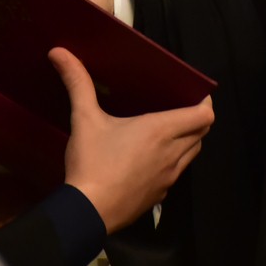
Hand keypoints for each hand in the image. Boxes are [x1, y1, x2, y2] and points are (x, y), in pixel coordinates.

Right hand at [50, 47, 212, 230]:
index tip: (195, 94)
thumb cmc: (92, 163)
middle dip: (196, 120)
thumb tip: (59, 52)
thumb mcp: (84, 119)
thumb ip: (77, 83)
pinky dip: (173, 163)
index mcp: (161, 130)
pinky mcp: (160, 196)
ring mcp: (168, 177)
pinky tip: (151, 160)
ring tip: (168, 132)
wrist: (88, 213)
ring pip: (192, 154)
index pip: (204, 115)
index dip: (205, 103)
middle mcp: (172, 153)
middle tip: (179, 108)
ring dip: (187, 141)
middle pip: (201, 133)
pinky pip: (176, 174)